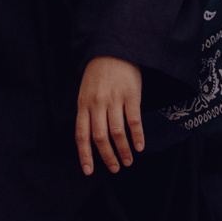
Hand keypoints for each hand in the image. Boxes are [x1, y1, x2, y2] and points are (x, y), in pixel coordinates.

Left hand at [76, 56, 144, 175]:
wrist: (114, 49)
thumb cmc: (99, 73)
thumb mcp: (86, 92)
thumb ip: (87, 112)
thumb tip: (91, 139)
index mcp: (83, 104)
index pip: (81, 135)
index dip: (85, 155)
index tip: (88, 171)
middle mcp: (97, 103)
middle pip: (100, 137)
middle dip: (107, 157)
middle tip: (115, 168)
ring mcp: (114, 99)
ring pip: (117, 132)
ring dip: (123, 150)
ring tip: (128, 161)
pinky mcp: (131, 95)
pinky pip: (134, 120)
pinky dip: (137, 136)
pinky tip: (140, 146)